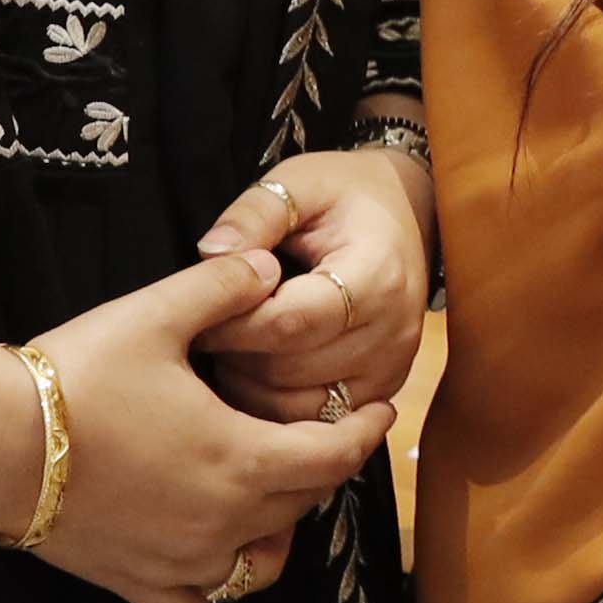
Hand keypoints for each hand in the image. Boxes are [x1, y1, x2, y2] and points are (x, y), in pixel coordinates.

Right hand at [4, 246, 392, 602]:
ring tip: (268, 494)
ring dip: (276, 531)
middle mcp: (224, 523)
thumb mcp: (156, 313)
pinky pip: (199, 598)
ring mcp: (180, 562)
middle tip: (322, 437)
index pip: (334, 458)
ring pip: (259, 565)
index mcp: (242, 459)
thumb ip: (223, 286)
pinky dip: (216, 578)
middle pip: (300, 505)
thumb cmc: (77, 375)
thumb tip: (270, 268)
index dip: (364, 434)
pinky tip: (207, 547)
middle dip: (321, 469)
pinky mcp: (136, 583)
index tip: (380, 412)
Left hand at [197, 144, 429, 422]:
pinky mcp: (382, 391)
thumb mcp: (299, 182)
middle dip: (236, 356)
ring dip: (250, 388)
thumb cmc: (344, 195)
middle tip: (202, 333)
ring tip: (227, 351)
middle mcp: (393, 332)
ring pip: (300, 408)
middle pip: (290, 370)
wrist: (404, 214)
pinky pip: (318, 421)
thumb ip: (255, 213)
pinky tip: (252, 375)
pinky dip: (275, 407)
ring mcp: (392, 368)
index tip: (198, 311)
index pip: (290, 322)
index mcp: (376, 275)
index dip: (234, 323)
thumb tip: (210, 253)